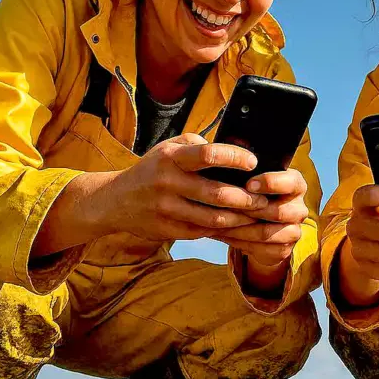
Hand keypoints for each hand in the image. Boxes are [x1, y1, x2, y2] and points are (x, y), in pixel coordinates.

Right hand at [106, 133, 264, 241]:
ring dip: (239, 218)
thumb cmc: (154, 168)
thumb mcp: (169, 148)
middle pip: (216, 194)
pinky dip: (222, 230)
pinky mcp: (166, 230)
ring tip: (255, 215)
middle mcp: (167, 182)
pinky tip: (236, 226)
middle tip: (263, 199)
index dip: (234, 158)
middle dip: (246, 198)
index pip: (208, 154)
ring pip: (212, 219)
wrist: (115, 200)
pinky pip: (202, 232)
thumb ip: (197, 145)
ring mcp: (165, 209)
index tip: (253, 162)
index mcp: (171, 158)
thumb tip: (232, 149)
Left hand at [217, 168, 308, 266]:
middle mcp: (299, 208)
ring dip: (240, 229)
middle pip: (279, 212)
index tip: (248, 184)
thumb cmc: (253, 194)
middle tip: (226, 207)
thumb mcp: (252, 181)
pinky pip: (261, 249)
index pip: (291, 182)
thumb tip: (225, 171)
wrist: (259, 225)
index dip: (270, 183)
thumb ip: (246, 175)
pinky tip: (224, 234)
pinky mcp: (285, 249)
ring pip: (266, 232)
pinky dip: (239, 242)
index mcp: (296, 185)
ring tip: (218, 223)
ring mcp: (294, 230)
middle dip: (250, 210)